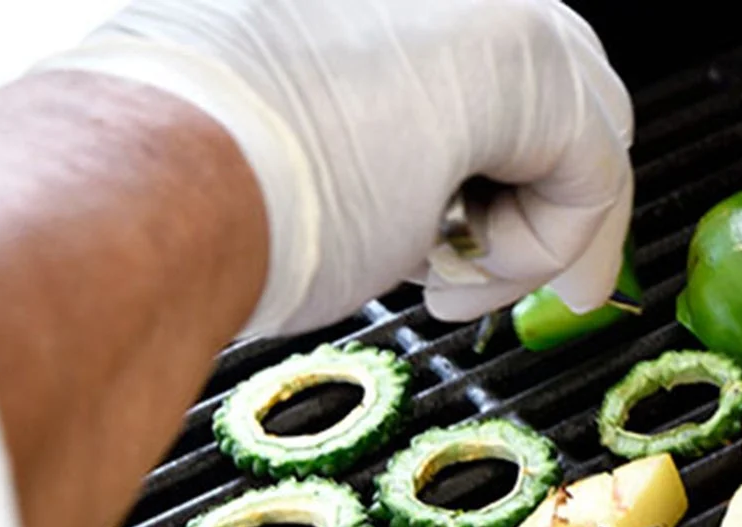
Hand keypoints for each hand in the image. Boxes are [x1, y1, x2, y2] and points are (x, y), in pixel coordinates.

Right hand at [40, 0, 633, 333]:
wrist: (149, 181)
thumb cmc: (183, 173)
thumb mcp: (297, 137)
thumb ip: (387, 140)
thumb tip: (438, 190)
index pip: (501, 60)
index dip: (513, 161)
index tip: (493, 242)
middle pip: (565, 82)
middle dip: (546, 193)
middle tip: (499, 276)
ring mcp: (481, 4)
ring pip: (582, 129)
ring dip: (531, 230)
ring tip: (443, 282)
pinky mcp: (519, 62)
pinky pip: (591, 176)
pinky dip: (544, 250)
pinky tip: (461, 278)